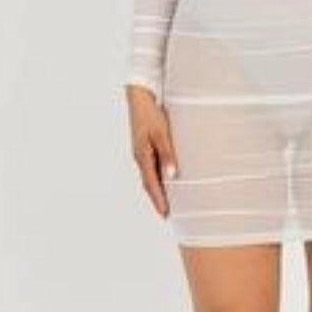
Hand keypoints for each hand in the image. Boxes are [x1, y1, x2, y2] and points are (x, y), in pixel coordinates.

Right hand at [125, 85, 178, 217]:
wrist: (140, 97)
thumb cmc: (151, 113)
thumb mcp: (162, 133)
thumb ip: (167, 154)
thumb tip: (171, 175)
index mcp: (142, 156)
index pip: (151, 184)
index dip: (159, 199)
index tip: (166, 213)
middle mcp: (140, 156)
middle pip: (148, 182)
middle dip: (157, 198)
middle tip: (167, 212)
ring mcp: (141, 151)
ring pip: (149, 175)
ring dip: (157, 187)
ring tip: (167, 199)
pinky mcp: (144, 145)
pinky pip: (150, 166)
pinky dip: (156, 175)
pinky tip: (164, 177)